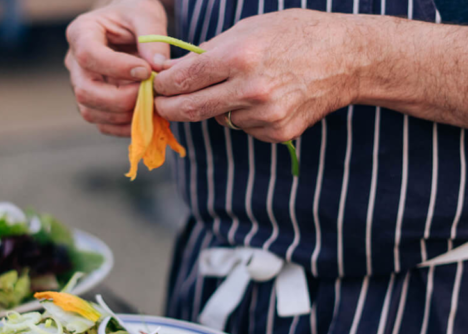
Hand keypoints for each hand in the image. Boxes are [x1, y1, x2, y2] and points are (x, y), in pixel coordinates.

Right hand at [65, 0, 169, 136]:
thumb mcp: (146, 14)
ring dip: (123, 115)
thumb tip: (158, 67)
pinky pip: (102, 124)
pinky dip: (124, 127)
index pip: (88, 55)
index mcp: (82, 33)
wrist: (128, 28)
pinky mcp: (93, 104)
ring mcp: (82, 86)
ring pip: (91, 112)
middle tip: (150, 94)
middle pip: (85, 91)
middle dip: (120, 99)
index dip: (117, 68)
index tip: (145, 71)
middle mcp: (74, 63)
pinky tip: (145, 116)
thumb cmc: (134, 16)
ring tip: (151, 104)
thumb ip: (152, 37)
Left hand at [153, 9, 360, 142]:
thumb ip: (206, 52)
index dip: (162, 86)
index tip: (155, 87)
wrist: (348, 59)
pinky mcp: (277, 133)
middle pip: (189, 109)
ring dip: (215, 107)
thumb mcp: (248, 29)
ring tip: (241, 86)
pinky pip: (244, 128)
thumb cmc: (294, 35)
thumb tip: (170, 70)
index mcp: (239, 57)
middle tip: (162, 104)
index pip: (182, 80)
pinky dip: (243, 116)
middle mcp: (250, 90)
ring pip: (218, 119)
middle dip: (169, 108)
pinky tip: (265, 98)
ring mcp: (265, 115)